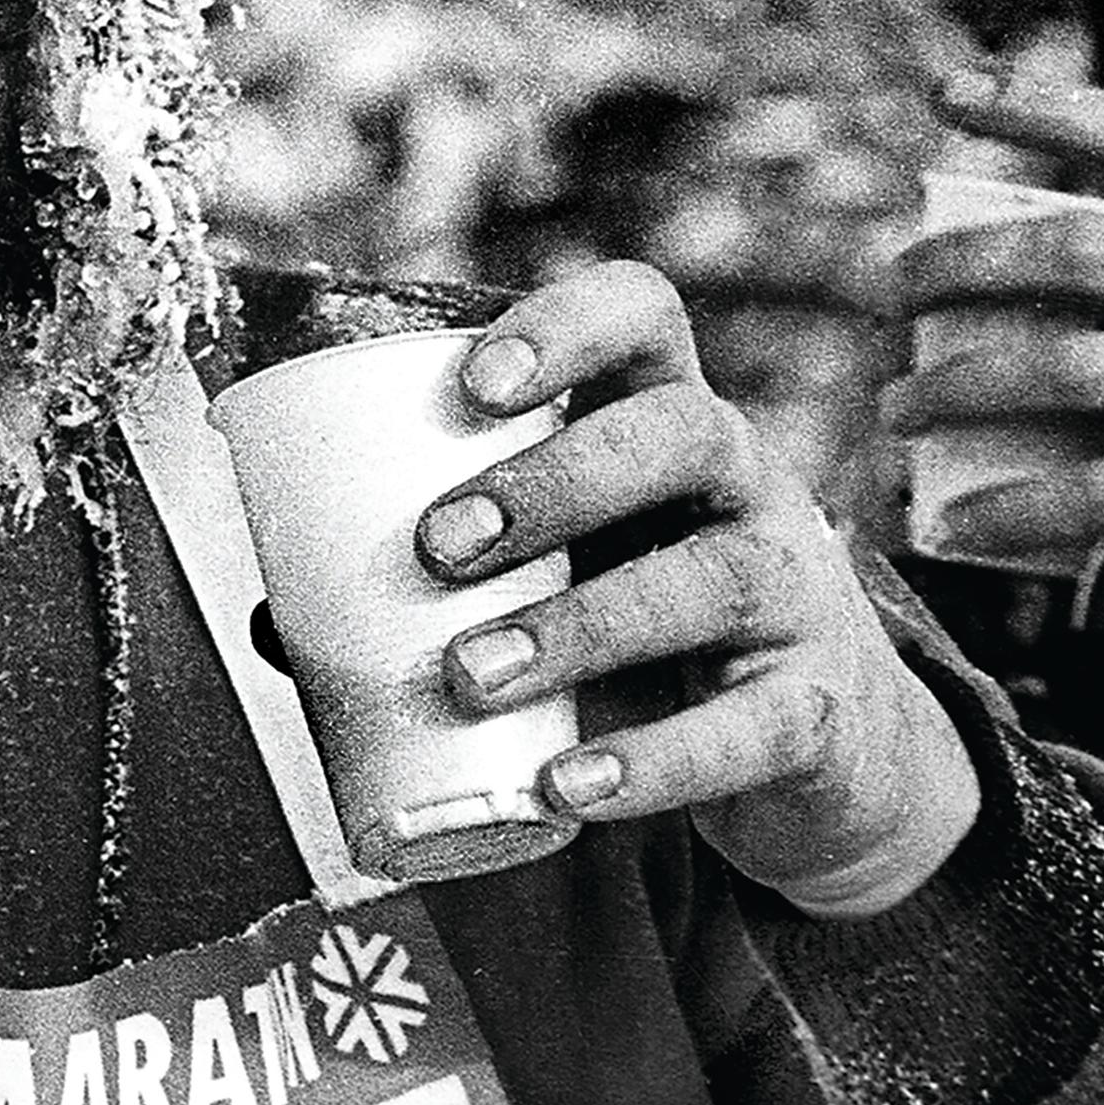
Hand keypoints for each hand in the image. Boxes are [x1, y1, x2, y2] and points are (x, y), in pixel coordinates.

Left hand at [420, 261, 982, 915]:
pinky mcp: (816, 711)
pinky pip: (751, 727)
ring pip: (708, 577)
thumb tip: (275, 621)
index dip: (564, 329)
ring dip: (579, 624)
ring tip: (468, 676)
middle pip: (681, 431)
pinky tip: (573, 786)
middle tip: (435, 548)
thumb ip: (452, 587)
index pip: (645, 318)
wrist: (829, 758)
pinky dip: (656, 759)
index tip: (468, 386)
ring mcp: (796, 593)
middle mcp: (748, 486)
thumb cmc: (659, 634)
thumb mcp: (579, 577)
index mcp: (672, 424)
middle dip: (554, 479)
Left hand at [886, 76, 1103, 624]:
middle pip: (1061, 250)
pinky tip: (958, 524)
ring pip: (1056, 370)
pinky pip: (1097, 496)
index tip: (946, 91)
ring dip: (955, 387)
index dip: (1034, 103)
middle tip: (894, 284)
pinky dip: (1013, 511)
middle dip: (956, 265)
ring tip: (899, 407)